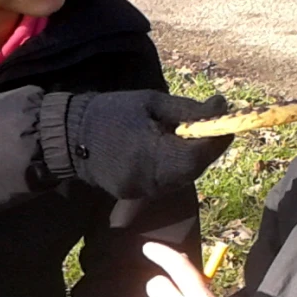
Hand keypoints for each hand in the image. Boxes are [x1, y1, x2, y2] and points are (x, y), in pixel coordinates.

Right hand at [64, 90, 234, 201]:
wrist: (70, 136)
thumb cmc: (111, 113)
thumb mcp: (151, 102)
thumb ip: (188, 109)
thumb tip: (222, 106)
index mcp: (154, 154)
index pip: (200, 153)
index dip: (218, 138)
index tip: (227, 120)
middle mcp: (152, 180)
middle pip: (195, 168)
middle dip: (207, 148)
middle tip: (210, 125)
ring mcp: (143, 191)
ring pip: (183, 177)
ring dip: (191, 157)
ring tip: (186, 135)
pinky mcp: (135, 194)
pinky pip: (166, 181)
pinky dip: (174, 166)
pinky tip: (166, 149)